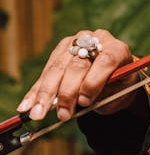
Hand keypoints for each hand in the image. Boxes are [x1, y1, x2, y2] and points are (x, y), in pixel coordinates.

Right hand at [17, 29, 138, 121]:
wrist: (113, 78)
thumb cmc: (118, 87)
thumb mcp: (119, 93)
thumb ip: (103, 94)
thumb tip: (80, 100)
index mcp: (118, 49)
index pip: (105, 61)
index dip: (93, 82)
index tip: (84, 102)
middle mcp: (96, 40)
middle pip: (78, 64)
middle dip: (67, 92)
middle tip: (61, 114)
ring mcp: (77, 42)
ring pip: (58, 68)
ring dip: (46, 93)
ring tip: (37, 113)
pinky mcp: (61, 50)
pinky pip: (47, 71)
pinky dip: (36, 90)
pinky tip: (27, 105)